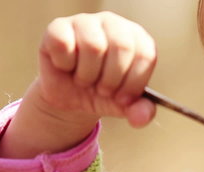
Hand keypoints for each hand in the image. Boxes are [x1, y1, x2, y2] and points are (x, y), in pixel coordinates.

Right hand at [0, 12, 156, 157]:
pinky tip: (67, 67)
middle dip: (111, 79)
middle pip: (122, 47)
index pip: (145, 54)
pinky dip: (65, 64)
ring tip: (85, 79)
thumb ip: (140, 111)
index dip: (134, 83)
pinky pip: (64, 44)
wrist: (70, 97)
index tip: (123, 99)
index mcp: (137, 39)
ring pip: (93, 46)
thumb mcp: (124, 105)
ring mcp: (86, 22)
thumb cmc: (102, 93)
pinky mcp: (58, 27)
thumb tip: (142, 117)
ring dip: (87, 75)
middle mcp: (114, 24)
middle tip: (102, 90)